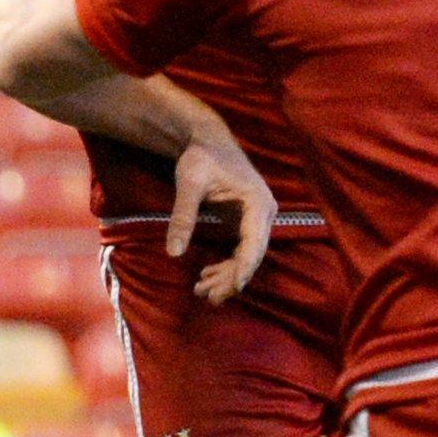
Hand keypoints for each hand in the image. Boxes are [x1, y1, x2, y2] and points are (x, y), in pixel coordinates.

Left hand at [168, 128, 276, 304]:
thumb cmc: (201, 157)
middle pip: (253, 255)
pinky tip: (206, 276)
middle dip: (231, 278)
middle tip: (206, 296)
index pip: (255, 243)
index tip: (233, 289)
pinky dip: (227, 265)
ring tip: (201, 291)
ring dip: (227, 275)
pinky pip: (241, 250)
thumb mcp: (189, 184)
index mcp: (257, 202)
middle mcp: (264, 212)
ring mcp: (258, 219)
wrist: (207, 140)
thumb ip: (183, 217)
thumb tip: (173, 253)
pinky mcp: (247, 223)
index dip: (244, 268)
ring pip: (247, 256)